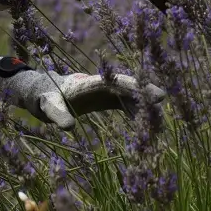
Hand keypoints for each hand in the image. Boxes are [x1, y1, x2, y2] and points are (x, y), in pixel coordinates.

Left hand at [34, 71, 166, 129]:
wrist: (47, 92)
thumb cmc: (47, 98)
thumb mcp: (49, 107)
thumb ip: (57, 115)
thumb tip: (68, 127)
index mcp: (90, 83)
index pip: (117, 83)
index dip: (135, 88)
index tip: (153, 93)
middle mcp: (102, 84)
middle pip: (127, 86)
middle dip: (144, 92)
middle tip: (162, 100)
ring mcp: (107, 91)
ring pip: (129, 94)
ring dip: (142, 104)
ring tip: (156, 119)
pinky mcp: (108, 99)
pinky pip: (126, 103)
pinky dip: (135, 110)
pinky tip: (144, 122)